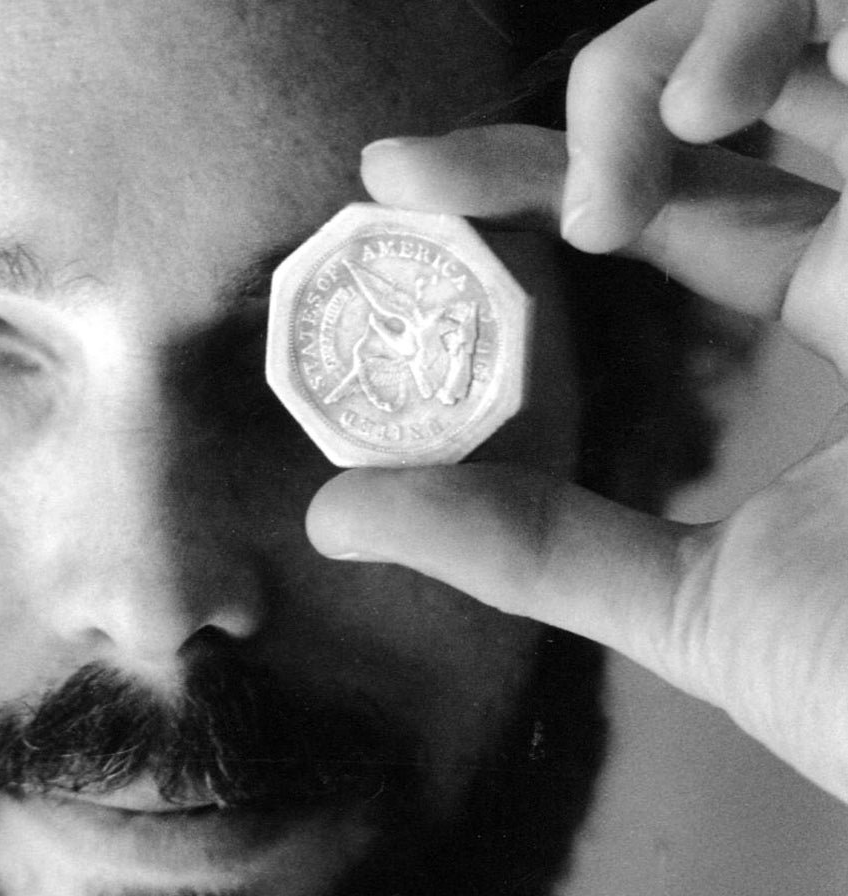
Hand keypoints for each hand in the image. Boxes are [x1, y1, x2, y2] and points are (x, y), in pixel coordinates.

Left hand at [309, 0, 847, 801]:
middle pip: (733, 86)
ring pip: (817, 17)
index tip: (392, 177)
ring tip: (634, 157)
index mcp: (846, 304)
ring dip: (691, 37)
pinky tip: (722, 106)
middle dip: (587, 91)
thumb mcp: (691, 601)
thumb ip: (526, 546)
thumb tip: (335, 515)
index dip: (537, 171)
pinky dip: (799, 18)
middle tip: (418, 170)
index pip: (672, 198)